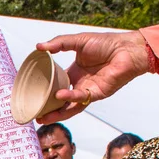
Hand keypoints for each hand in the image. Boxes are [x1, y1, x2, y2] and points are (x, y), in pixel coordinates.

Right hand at [37, 31, 155, 113]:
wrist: (127, 48)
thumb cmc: (106, 43)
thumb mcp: (78, 41)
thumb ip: (59, 43)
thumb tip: (39, 47)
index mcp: (74, 72)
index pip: (56, 85)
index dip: (45, 90)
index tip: (32, 94)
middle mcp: (80, 83)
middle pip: (61, 101)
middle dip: (48, 109)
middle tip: (34, 113)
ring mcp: (89, 90)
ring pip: (70, 106)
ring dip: (57, 113)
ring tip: (42, 117)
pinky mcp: (98, 93)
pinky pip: (82, 99)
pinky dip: (70, 98)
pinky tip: (59, 96)